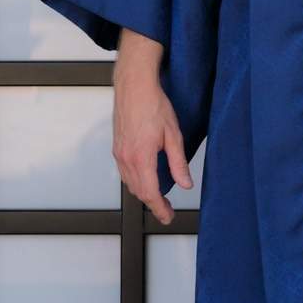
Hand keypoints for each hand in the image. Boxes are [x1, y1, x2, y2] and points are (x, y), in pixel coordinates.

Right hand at [112, 65, 192, 224]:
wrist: (134, 86)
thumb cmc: (154, 105)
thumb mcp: (173, 134)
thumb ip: (178, 163)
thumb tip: (186, 184)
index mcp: (141, 157)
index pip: (150, 193)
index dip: (160, 209)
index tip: (168, 217)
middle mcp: (126, 158)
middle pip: (138, 192)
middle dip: (153, 204)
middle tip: (167, 210)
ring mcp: (119, 153)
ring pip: (130, 184)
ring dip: (143, 193)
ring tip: (159, 197)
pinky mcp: (117, 147)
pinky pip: (124, 173)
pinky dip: (135, 181)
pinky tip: (145, 178)